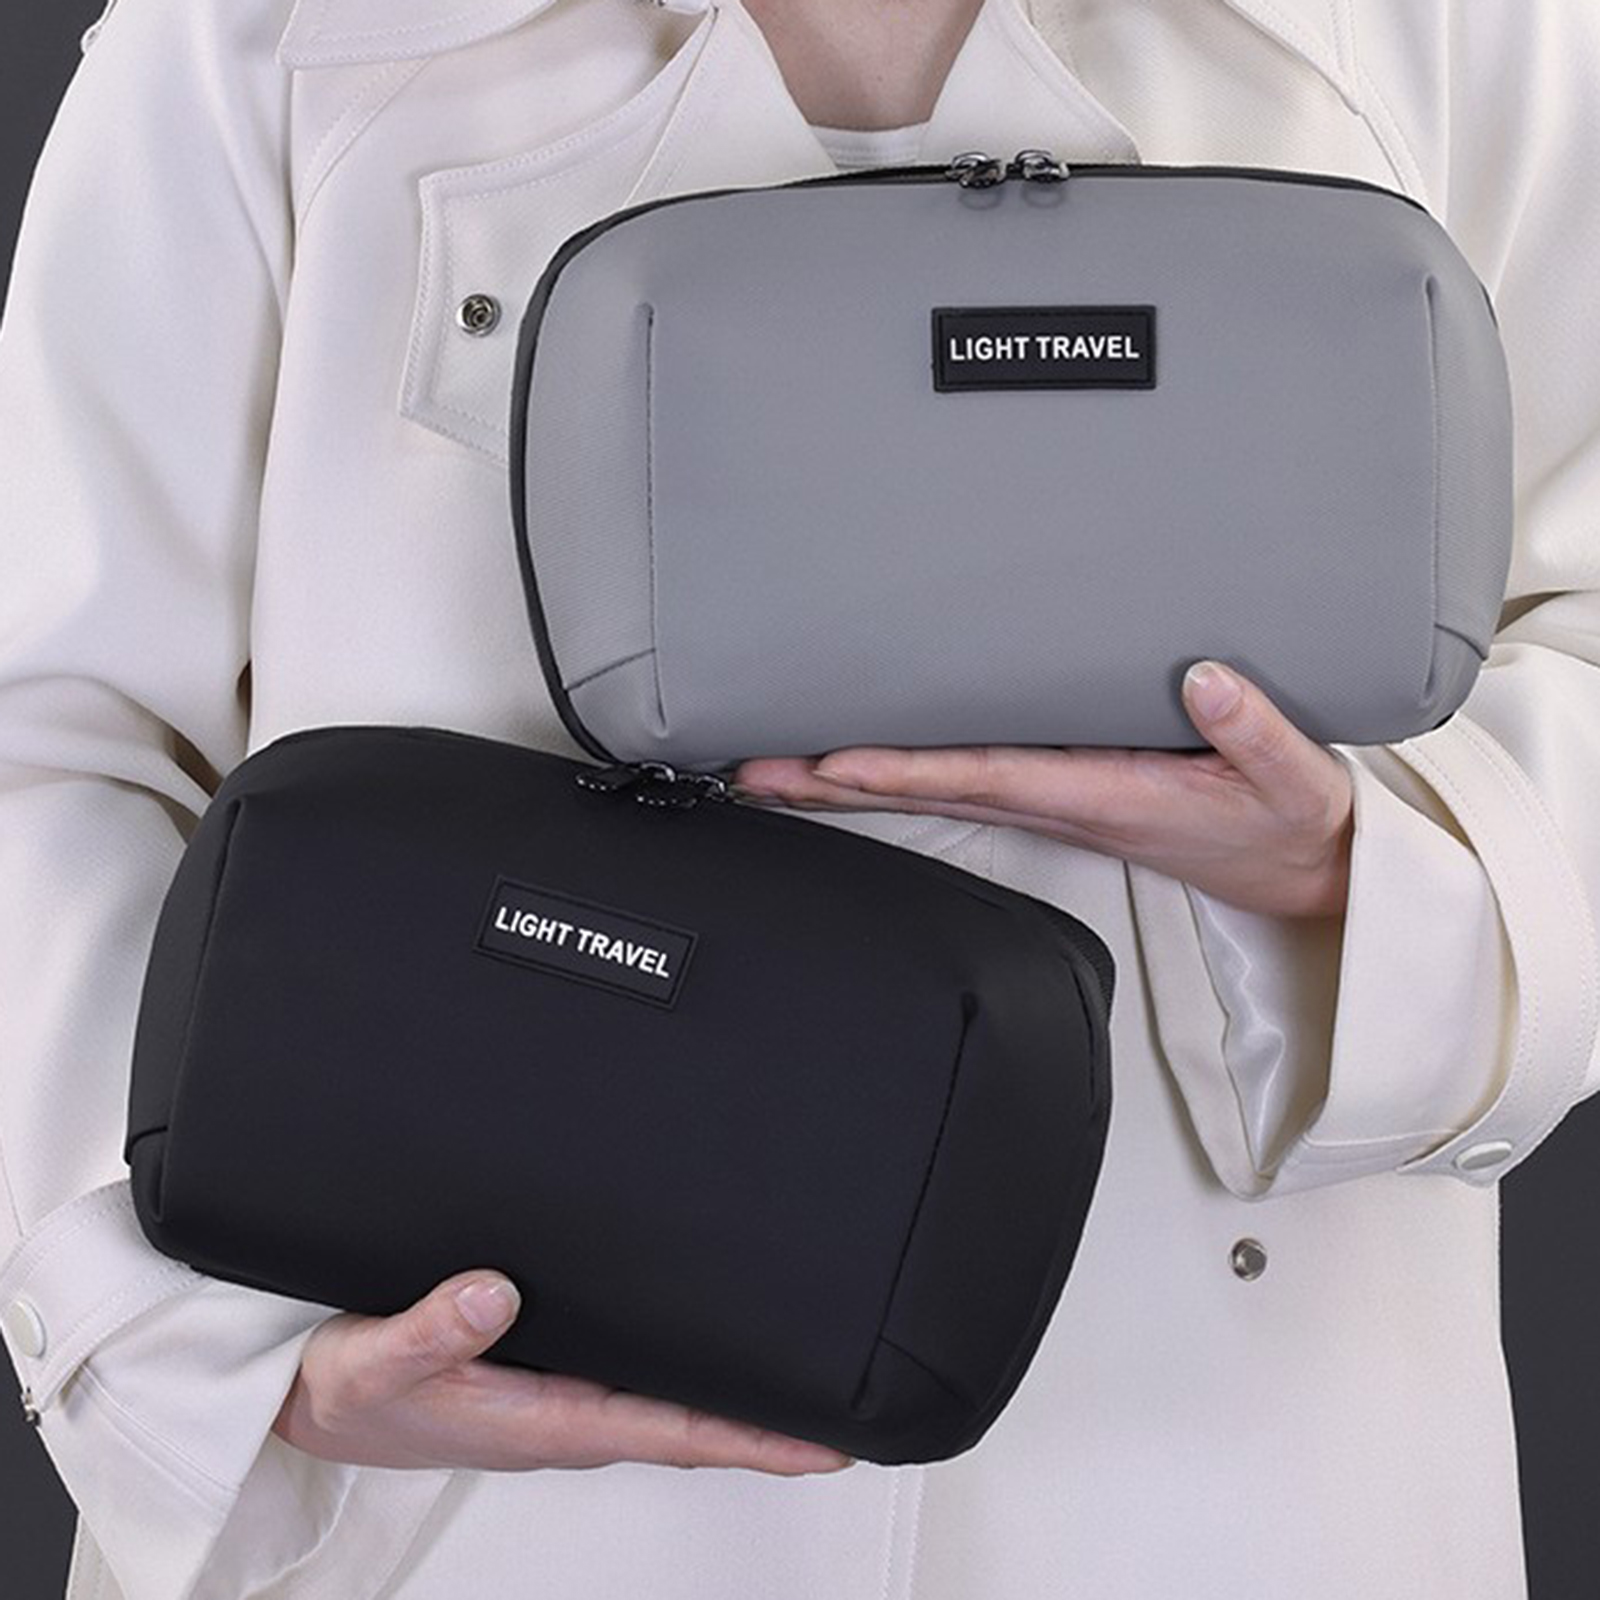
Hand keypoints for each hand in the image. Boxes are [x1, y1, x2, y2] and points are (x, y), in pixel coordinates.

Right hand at [272, 1268, 855, 1474]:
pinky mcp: (543, 1375)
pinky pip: (634, 1376)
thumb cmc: (344, 1391)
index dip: (753, 1441)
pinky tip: (709, 1347)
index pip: (670, 1432)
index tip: (825, 1447)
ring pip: (668, 1401)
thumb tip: (497, 1293)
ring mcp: (558, 1398)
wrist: (309, 1399)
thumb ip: (431, 1329)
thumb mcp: (371, 1362)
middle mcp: (565, 1415)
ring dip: (733, 1398)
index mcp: (542, 1422)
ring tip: (803, 1379)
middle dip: (769, 1423)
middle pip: (691, 1422)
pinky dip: (684, 1372)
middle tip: (852, 1407)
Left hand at [733, 661, 1353, 919]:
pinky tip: (859, 764)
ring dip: (853, 781)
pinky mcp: (1062, 791)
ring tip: (776, 766)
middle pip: (930, 790)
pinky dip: (901, 773)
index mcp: (1103, 796)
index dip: (905, 769)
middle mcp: (1061, 802)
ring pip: (935, 789)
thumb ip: (1254, 730)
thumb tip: (1204, 680)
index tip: (835, 761)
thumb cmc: (1287, 823)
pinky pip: (964, 779)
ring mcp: (1054, 799)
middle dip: (839, 782)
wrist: (1299, 868)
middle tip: (755, 767)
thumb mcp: (1293, 778)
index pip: (984, 777)